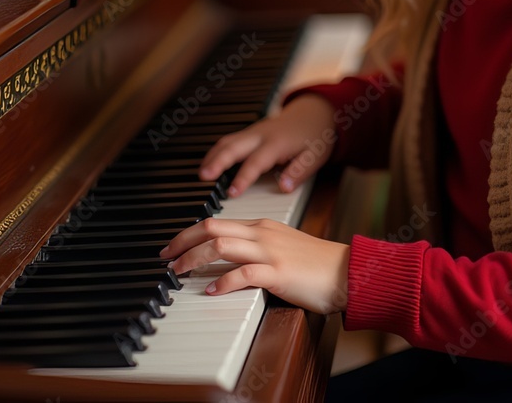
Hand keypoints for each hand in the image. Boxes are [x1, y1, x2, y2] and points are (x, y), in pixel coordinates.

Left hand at [160, 217, 348, 314]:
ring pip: (221, 246)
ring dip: (193, 259)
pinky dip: (223, 281)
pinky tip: (212, 290)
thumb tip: (229, 257)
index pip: (217, 222)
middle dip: (182, 241)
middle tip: (165, 257)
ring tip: (178, 272)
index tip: (173, 247)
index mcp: (262, 226)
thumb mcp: (282, 246)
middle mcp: (262, 234)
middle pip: (212, 228)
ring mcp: (270, 252)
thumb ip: (257, 247)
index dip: (189, 233)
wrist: (346, 271)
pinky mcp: (278, 272)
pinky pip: (244, 273)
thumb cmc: (316, 264)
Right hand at [199, 94, 336, 195]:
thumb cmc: (315, 135)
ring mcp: (254, 132)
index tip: (231, 193)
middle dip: (217, 161)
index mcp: (277, 143)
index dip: (243, 178)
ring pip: (228, 141)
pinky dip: (217, 151)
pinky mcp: (250, 132)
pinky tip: (209, 164)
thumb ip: (299, 172)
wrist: (315, 112)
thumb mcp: (315, 156)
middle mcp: (261, 135)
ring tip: (201, 174)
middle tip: (203, 177)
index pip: (256, 162)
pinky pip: (229, 140)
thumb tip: (283, 187)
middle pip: (234, 146)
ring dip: (213, 156)